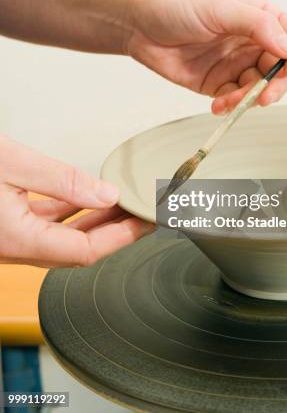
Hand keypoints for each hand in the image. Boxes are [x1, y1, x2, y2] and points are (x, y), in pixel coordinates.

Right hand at [0, 134, 153, 266]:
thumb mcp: (16, 164)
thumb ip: (63, 181)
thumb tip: (107, 194)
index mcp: (18, 240)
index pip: (84, 250)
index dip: (121, 237)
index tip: (145, 223)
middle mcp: (12, 247)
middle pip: (77, 249)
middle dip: (114, 232)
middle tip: (141, 215)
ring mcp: (8, 238)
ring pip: (61, 239)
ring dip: (93, 222)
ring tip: (120, 204)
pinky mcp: (4, 225)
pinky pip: (44, 226)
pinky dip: (68, 214)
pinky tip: (84, 200)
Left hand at [127, 0, 286, 113]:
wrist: (138, 24)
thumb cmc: (177, 5)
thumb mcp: (222, 8)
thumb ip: (259, 26)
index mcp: (261, 17)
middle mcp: (253, 42)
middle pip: (284, 70)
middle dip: (277, 86)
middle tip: (263, 96)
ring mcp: (237, 64)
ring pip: (261, 89)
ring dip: (250, 99)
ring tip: (228, 99)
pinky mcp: (218, 84)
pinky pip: (236, 100)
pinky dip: (231, 106)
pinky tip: (218, 105)